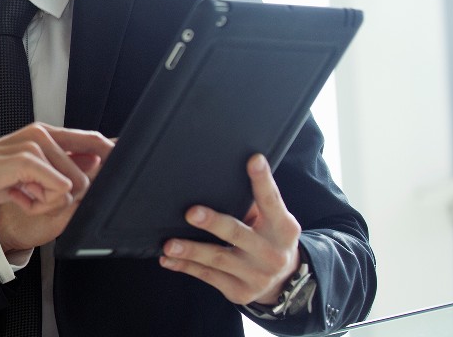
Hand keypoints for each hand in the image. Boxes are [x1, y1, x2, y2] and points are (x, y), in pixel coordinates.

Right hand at [0, 123, 112, 214]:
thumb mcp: (26, 175)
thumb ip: (55, 170)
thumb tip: (92, 170)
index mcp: (43, 133)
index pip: (92, 140)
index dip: (111, 152)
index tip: (124, 161)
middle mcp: (42, 133)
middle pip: (87, 174)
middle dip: (64, 197)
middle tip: (33, 197)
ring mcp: (34, 144)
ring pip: (73, 186)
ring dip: (49, 202)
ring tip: (22, 195)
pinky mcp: (27, 159)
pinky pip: (57, 190)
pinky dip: (39, 203)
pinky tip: (18, 197)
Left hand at [158, 154, 302, 304]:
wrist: (285, 282)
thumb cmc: (269, 238)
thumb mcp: (272, 221)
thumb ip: (254, 202)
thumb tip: (222, 174)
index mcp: (283, 228)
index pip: (272, 201)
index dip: (263, 180)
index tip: (253, 160)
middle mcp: (271, 252)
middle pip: (238, 233)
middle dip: (214, 223)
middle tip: (191, 213)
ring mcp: (256, 275)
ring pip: (218, 259)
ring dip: (191, 250)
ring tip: (169, 244)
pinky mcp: (239, 291)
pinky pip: (207, 277)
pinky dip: (185, 267)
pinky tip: (168, 259)